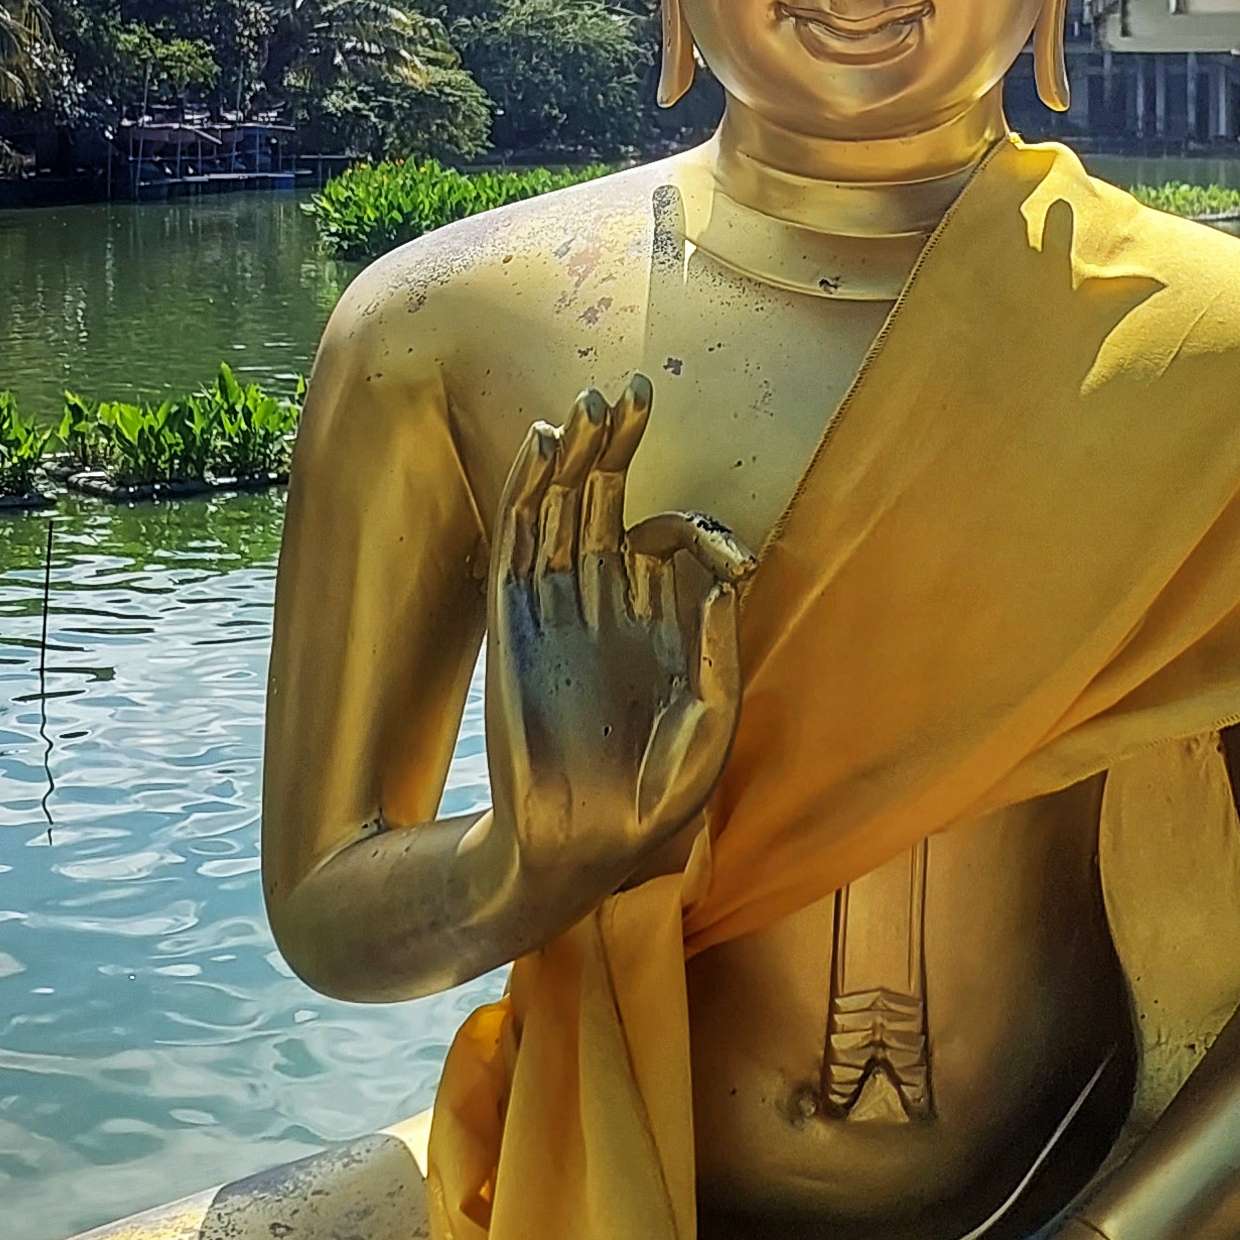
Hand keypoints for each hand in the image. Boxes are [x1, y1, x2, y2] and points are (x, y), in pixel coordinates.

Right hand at [481, 379, 751, 936]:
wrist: (579, 853)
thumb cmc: (654, 802)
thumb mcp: (709, 725)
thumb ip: (717, 650)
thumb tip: (728, 577)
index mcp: (651, 627)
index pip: (661, 544)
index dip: (689, 523)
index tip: (722, 547)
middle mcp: (599, 607)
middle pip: (603, 504)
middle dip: (617, 448)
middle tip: (633, 387)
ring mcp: (552, 610)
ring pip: (557, 510)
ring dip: (571, 454)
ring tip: (587, 398)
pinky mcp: (512, 621)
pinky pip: (515, 540)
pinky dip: (525, 489)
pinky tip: (541, 442)